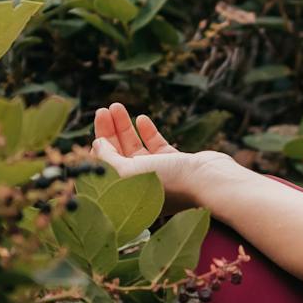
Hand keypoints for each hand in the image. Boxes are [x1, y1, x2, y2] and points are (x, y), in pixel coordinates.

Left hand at [91, 102, 219, 214]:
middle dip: (109, 132)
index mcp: (128, 195)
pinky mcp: (177, 164)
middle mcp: (142, 187)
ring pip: (136, 148)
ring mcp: (160, 175)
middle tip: (102, 110)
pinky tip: (142, 119)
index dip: (97, 149)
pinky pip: (157, 146)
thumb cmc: (167, 181)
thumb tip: (97, 144)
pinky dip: (148, 132)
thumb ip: (106, 158)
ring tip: (116, 106)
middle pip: (119, 156)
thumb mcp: (126, 171)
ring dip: (125, 127)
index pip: (105, 170)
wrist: (208, 180)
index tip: (94, 130)